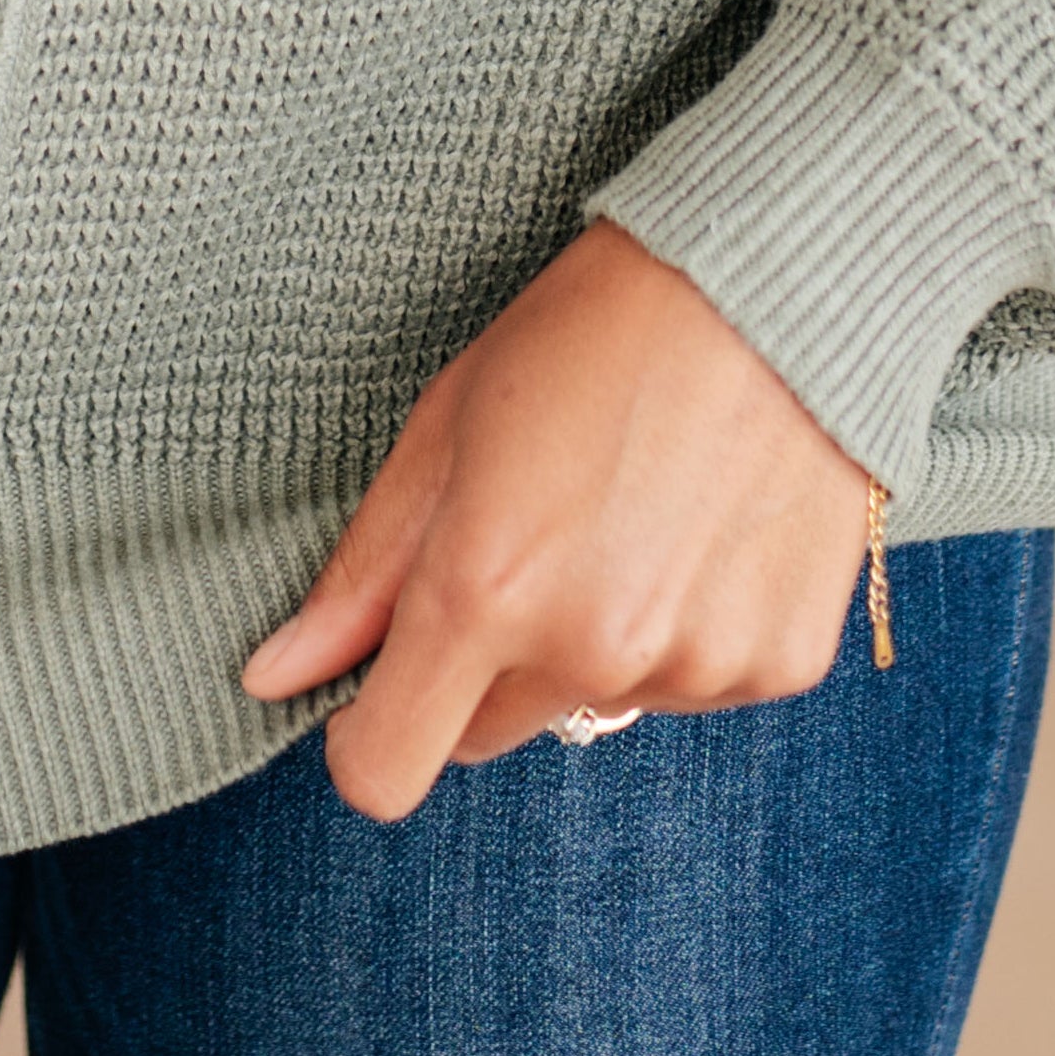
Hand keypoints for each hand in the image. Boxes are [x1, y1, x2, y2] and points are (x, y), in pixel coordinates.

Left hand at [238, 217, 876, 822]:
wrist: (777, 285)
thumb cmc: (595, 330)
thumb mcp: (450, 423)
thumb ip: (364, 570)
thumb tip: (275, 675)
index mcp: (487, 589)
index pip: (384, 770)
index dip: (368, 735)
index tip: (383, 686)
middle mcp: (591, 650)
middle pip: (489, 734)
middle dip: (488, 664)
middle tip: (532, 540)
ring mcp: (694, 666)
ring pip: (597, 704)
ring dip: (597, 641)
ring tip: (634, 512)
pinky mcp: (779, 663)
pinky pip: (697, 685)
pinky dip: (689, 628)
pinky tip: (706, 528)